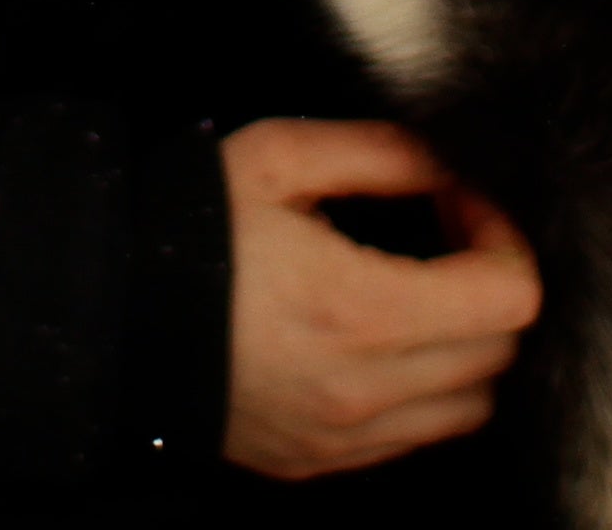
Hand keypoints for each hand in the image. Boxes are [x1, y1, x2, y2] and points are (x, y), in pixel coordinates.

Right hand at [219, 117, 543, 478]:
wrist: (102, 317)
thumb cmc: (185, 228)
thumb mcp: (277, 157)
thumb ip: (378, 151)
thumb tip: (449, 162)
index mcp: (359, 308)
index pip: (509, 297)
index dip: (504, 235)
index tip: (462, 200)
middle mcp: (363, 388)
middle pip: (499, 351)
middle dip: (488, 283)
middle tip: (444, 235)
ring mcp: (342, 436)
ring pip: (470, 406)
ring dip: (465, 346)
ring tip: (418, 294)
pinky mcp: (319, 460)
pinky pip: (415, 436)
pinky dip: (423, 390)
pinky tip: (378, 339)